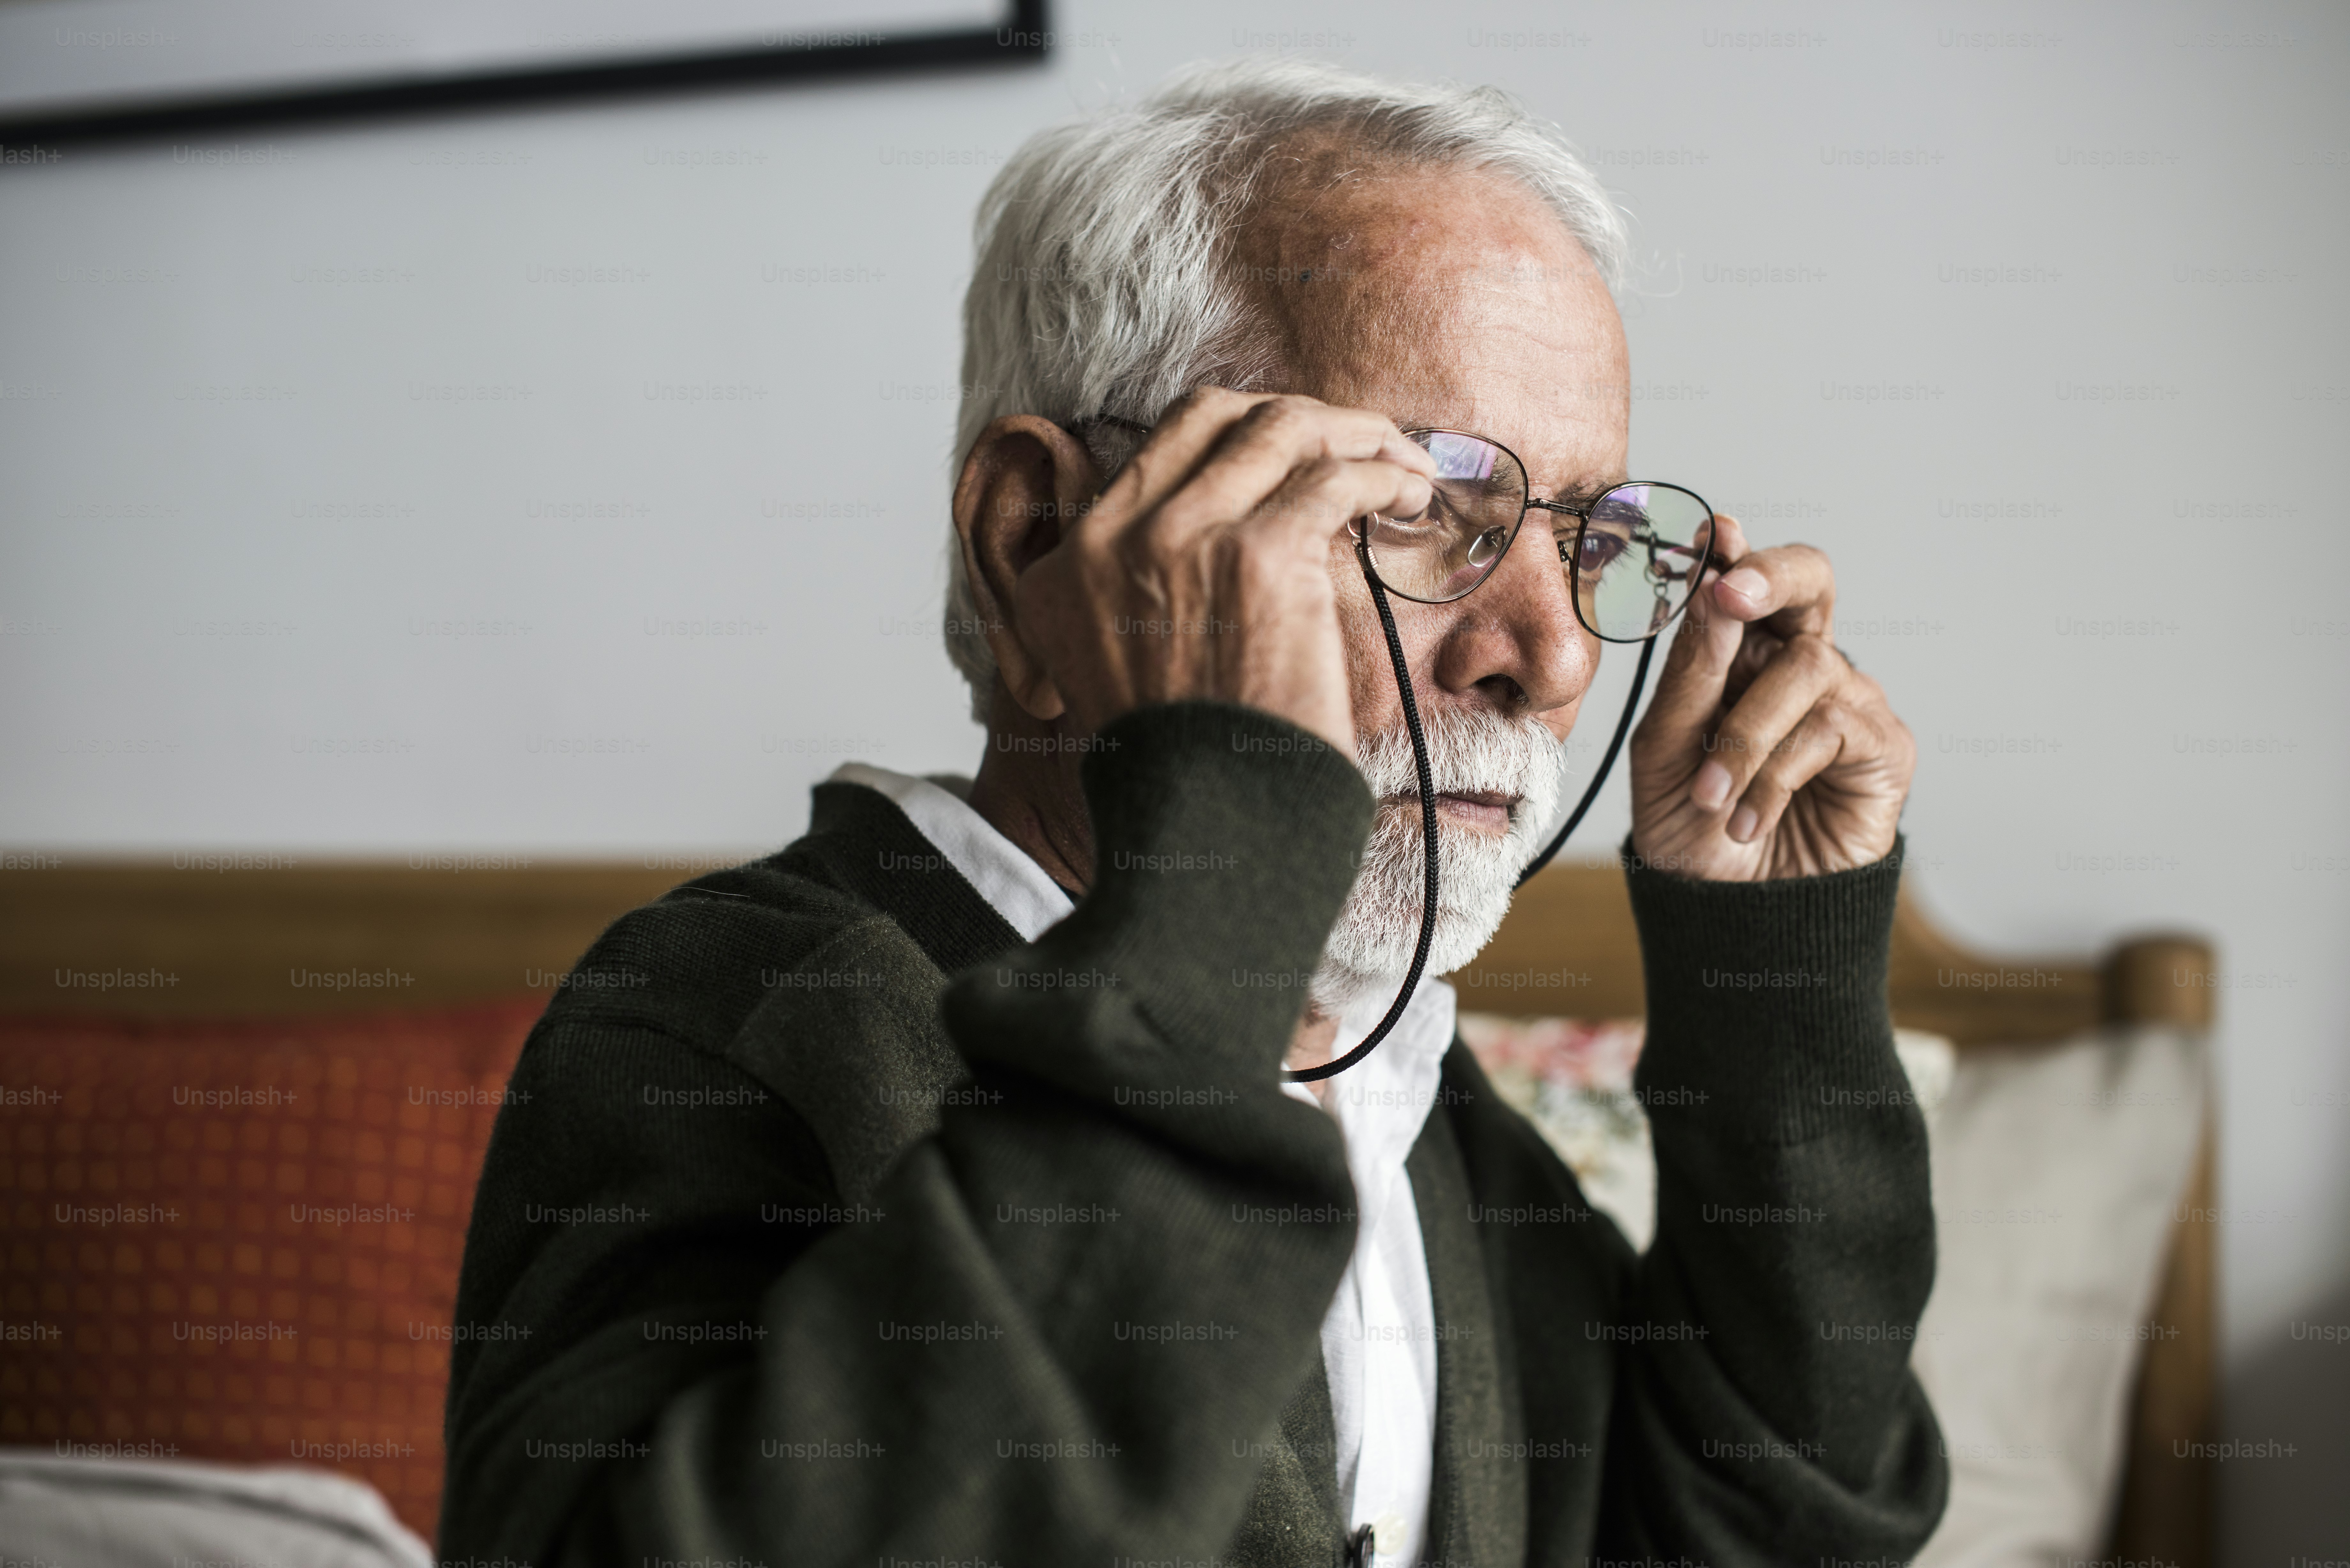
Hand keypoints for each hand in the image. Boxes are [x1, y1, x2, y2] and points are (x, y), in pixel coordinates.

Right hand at [985, 387, 1434, 751]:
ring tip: (1400, 462)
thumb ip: (1130, 600)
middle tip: (1352, 443)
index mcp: (1067, 566)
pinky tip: (1412, 493)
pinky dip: (1385, 473)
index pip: (1159, 451)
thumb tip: (1202, 546)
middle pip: (1213, 415)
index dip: (1238, 440)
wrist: (1207, 827)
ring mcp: (1185, 537)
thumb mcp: (1107, 672)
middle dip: (1293, 416)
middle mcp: (1113, 536)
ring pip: (1281, 428)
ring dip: (1353, 434)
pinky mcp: (1262, 554)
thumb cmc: (1182, 770)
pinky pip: (1337, 478)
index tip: (1292, 461)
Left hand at [1627, 515, 1914, 879]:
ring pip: (1802, 669)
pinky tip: (1749, 821)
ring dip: (1744, 736)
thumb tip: (1714, 590)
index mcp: (1738, 654)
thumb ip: (1691, 672)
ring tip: (1711, 796)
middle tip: (1731, 590)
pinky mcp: (1882, 747)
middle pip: (1810, 580)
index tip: (1713, 534)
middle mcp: (1797, 664)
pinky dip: (1775, 776)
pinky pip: (1829, 728)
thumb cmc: (1694, 830)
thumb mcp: (1665, 750)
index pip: (1743, 581)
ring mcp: (1846, 700)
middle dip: (1771, 575)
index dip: (1733, 551)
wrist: (1729, 916)